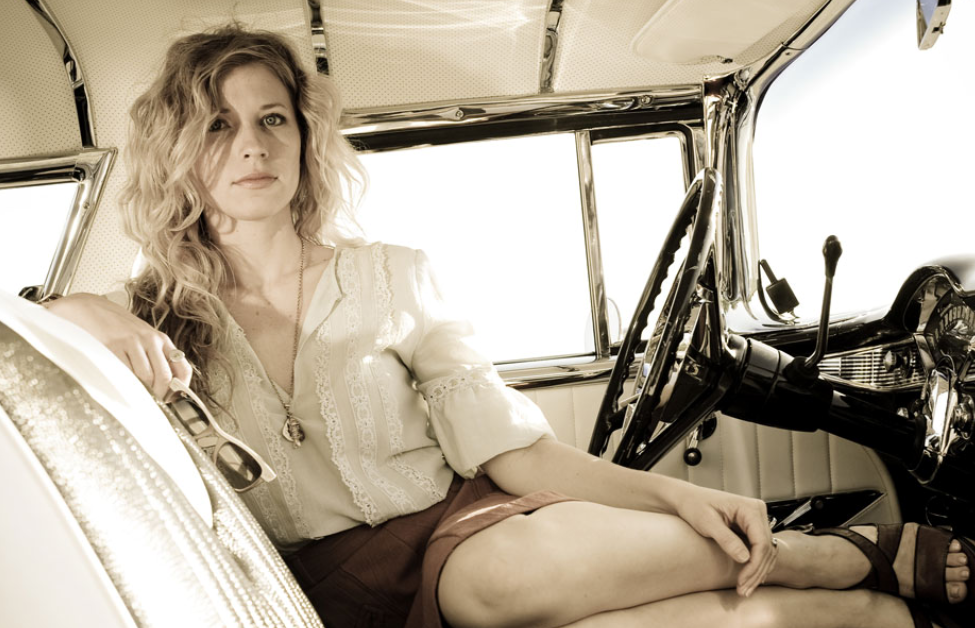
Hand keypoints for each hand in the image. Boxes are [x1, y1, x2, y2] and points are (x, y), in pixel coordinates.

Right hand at [45, 293, 191, 399]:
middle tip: (153, 404)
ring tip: (137, 397)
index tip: (173, 399)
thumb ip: (156, 358)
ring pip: (145, 377)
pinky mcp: (113, 346)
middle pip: (165, 377)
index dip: (180, 388)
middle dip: (160, 396)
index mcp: (162, 340)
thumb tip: (168, 387)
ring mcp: (132, 343)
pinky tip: (123, 387)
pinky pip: (125, 372)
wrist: (92, 309)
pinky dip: (126, 385)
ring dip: (142, 392)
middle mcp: (151, 340)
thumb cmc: (119, 329)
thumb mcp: (144, 339)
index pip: (183, 368)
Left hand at [674, 484, 775, 596]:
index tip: (743, 580)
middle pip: (766, 549)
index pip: (761, 542)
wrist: (688, 499)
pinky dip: (755, 565)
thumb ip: (726, 539)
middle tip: (743, 590)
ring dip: (757, 572)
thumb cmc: (694, 505)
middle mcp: (757, 512)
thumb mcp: (707, 523)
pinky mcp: (752, 527)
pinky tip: (748, 578)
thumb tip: (745, 558)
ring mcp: (757, 520)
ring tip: (744, 588)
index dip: (754, 565)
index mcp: (749, 508)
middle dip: (755, 572)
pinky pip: (760, 549)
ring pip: (766, 552)